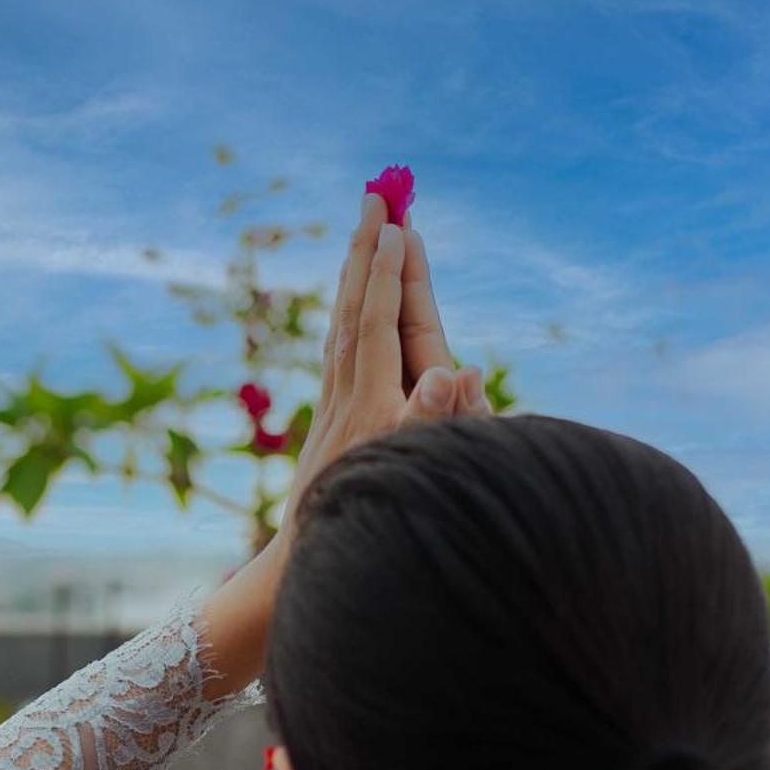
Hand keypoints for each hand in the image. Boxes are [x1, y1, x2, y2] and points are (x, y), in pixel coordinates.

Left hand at [275, 192, 488, 557]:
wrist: (309, 572)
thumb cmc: (374, 525)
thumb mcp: (414, 474)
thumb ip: (437, 420)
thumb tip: (460, 367)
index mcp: (371, 407)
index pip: (378, 324)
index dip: (388, 275)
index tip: (397, 225)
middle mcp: (346, 401)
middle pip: (352, 312)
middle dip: (365, 254)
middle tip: (374, 197)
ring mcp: (333, 411)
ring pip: (340, 328)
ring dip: (353, 277)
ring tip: (363, 233)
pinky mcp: (329, 424)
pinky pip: (336, 354)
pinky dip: (346, 316)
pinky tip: (348, 307)